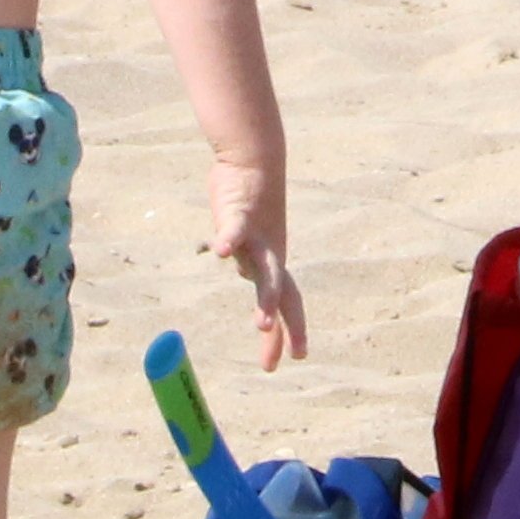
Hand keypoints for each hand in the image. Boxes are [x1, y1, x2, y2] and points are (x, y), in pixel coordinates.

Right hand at [211, 160, 306, 368]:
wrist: (255, 160)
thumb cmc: (250, 202)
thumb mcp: (250, 238)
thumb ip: (246, 257)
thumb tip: (240, 270)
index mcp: (273, 262)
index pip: (289, 302)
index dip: (293, 330)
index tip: (298, 359)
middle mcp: (269, 254)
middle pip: (281, 295)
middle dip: (284, 326)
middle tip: (292, 357)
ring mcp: (256, 236)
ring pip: (262, 271)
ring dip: (265, 298)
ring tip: (262, 325)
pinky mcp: (238, 214)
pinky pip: (232, 230)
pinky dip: (227, 242)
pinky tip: (221, 254)